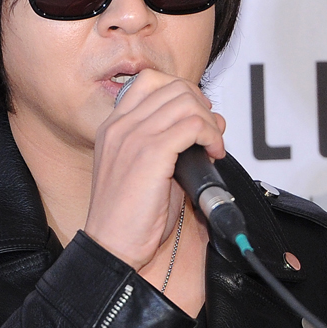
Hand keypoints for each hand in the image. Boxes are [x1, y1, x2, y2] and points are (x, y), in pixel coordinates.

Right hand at [84, 69, 225, 269]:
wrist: (112, 246)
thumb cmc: (129, 216)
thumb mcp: (145, 169)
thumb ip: (171, 142)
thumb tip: (210, 122)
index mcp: (113, 127)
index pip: (150, 81)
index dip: (181, 92)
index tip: (195, 115)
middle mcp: (120, 126)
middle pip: (173, 87)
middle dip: (201, 106)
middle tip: (209, 133)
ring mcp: (133, 137)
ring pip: (186, 102)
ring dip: (209, 122)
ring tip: (213, 146)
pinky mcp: (150, 153)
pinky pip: (193, 125)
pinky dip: (211, 136)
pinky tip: (214, 153)